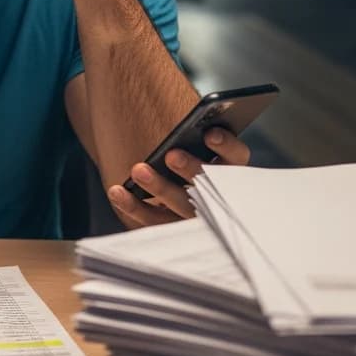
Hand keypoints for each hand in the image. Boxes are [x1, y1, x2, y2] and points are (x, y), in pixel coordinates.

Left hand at [105, 128, 252, 228]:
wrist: (177, 203)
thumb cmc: (186, 164)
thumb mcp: (195, 150)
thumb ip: (195, 140)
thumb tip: (184, 124)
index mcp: (233, 173)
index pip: (238, 158)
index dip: (226, 146)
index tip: (210, 133)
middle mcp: (220, 199)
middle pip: (210, 186)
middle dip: (191, 169)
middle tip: (172, 155)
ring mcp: (197, 219)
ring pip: (181, 206)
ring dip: (160, 187)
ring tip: (139, 170)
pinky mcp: (174, 232)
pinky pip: (153, 222)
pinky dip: (134, 206)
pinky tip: (117, 191)